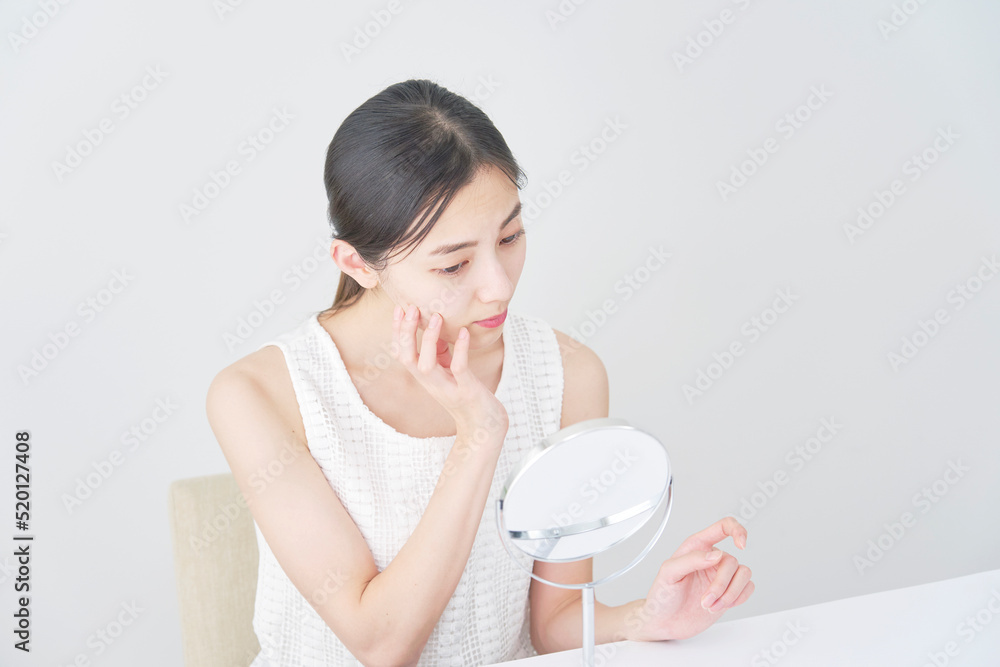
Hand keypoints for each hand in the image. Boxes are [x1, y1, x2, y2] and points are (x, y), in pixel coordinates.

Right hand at [391, 303, 507, 434]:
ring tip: (436, 317)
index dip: (396, 332)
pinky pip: (459, 369)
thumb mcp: (449, 373)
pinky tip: (464, 332)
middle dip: (406, 333)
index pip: (401, 354)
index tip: (399, 308)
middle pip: (407, 358)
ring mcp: (448, 389)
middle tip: (412, 308)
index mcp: (425, 378)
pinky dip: (460, 349)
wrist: (484, 427)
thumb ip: (440, 354)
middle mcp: (431, 384)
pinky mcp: (466, 391)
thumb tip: (435, 327)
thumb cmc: (467, 396)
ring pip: (426, 366)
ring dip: (430, 340)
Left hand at [625, 516, 753, 641]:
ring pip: (744, 574)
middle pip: (732, 562)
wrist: (665, 622)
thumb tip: (716, 554)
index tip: (741, 545)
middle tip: (705, 600)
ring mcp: (721, 576)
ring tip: (711, 605)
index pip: (723, 527)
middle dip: (720, 585)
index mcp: (697, 546)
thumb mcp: (669, 573)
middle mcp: (712, 559)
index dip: (737, 530)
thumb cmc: (662, 595)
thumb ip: (691, 559)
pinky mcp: (729, 592)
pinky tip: (722, 605)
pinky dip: (738, 598)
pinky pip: (748, 588)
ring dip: (730, 594)